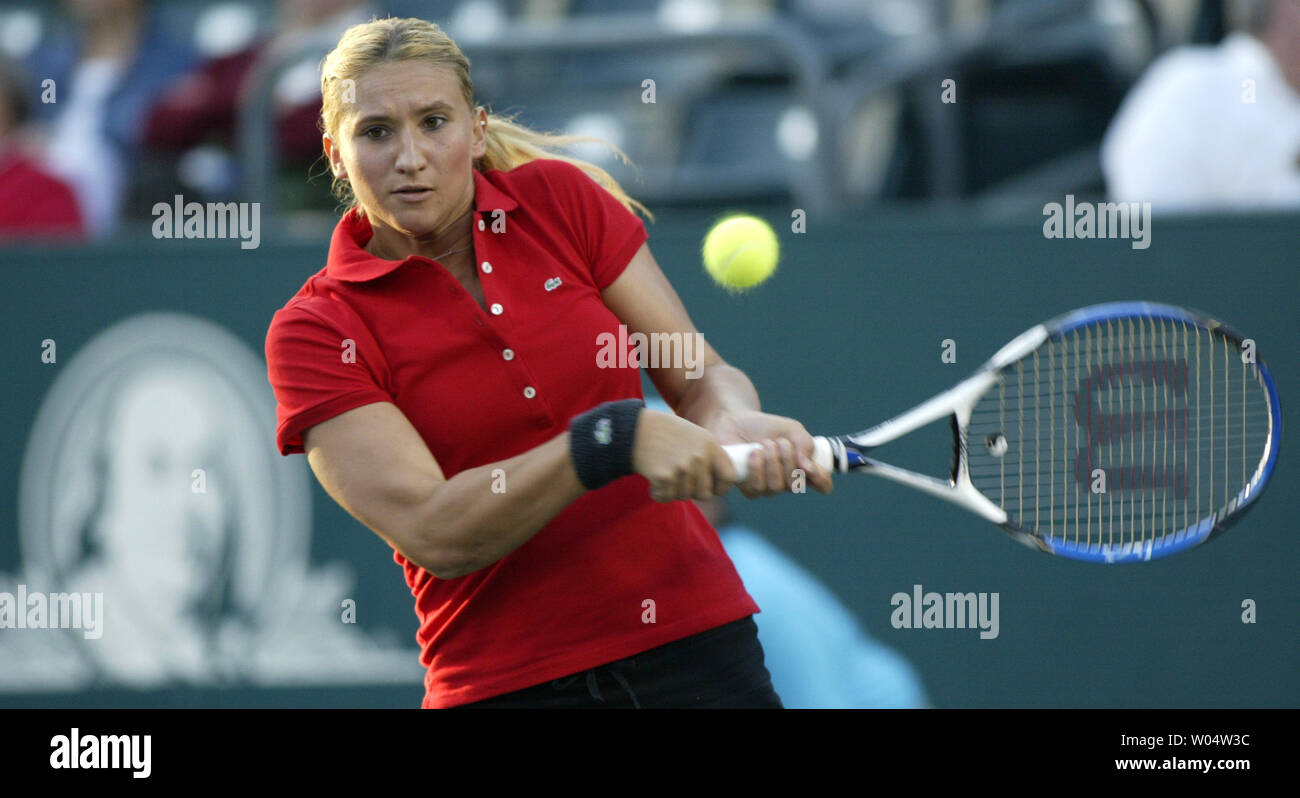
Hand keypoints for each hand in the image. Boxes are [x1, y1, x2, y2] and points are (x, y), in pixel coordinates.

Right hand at [631, 410, 736, 502]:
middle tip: (678, 479)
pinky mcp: (664, 477)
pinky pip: (666, 497)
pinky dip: (657, 493)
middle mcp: (700, 456)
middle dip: (692, 491)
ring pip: (684, 496)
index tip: (711, 488)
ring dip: (673, 490)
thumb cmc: (664, 433)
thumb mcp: (694, 436)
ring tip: (663, 472)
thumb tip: (718, 486)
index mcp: (710, 445)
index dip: (720, 487)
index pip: (729, 477)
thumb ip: (708, 457)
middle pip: (704, 493)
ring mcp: (682, 467)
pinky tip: (652, 478)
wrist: (634, 428)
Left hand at [710, 410, 832, 497]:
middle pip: (795, 485)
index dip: (822, 480)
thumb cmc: (767, 427)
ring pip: (775, 487)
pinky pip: (756, 488)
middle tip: (781, 442)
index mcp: (803, 468)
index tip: (813, 468)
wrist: (737, 421)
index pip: (822, 485)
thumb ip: (805, 444)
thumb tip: (807, 468)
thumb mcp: (791, 429)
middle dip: (788, 461)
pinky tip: (753, 452)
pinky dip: (756, 467)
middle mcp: (787, 482)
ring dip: (772, 462)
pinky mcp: (747, 487)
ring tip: (765, 444)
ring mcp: (767, 487)